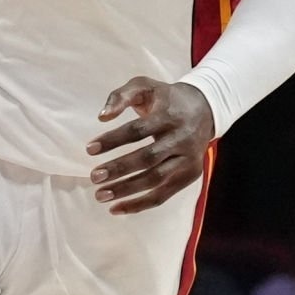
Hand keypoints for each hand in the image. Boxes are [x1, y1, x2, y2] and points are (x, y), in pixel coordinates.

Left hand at [88, 77, 213, 215]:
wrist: (205, 109)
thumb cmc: (166, 98)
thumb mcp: (145, 86)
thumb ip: (121, 96)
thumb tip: (102, 117)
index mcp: (169, 116)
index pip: (138, 130)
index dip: (113, 140)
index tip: (89, 149)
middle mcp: (181, 139)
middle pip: (148, 158)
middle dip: (119, 169)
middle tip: (94, 177)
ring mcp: (188, 159)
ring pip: (156, 180)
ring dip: (126, 190)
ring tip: (100, 195)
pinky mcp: (190, 175)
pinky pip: (163, 195)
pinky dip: (140, 204)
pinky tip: (117, 209)